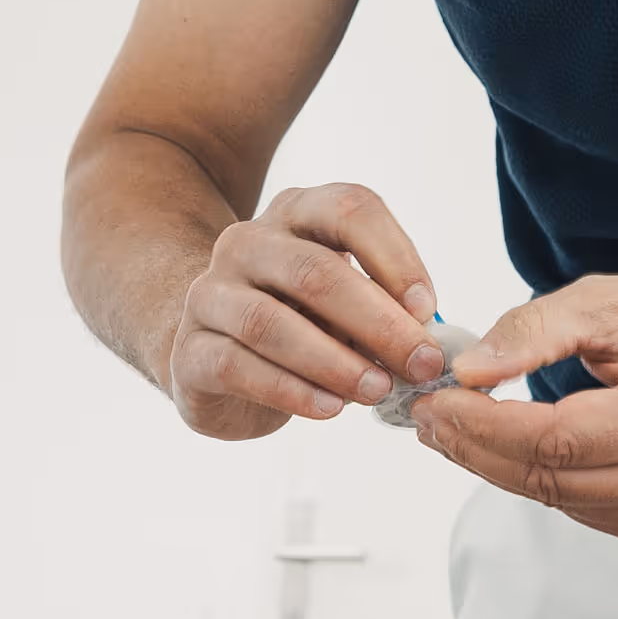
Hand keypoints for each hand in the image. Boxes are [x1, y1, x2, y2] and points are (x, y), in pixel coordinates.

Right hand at [162, 182, 453, 435]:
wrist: (216, 359)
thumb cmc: (301, 324)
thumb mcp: (347, 307)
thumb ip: (384, 314)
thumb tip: (429, 347)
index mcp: (297, 215)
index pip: (349, 210)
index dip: (395, 256)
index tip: (429, 309)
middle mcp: (247, 243)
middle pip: (314, 271)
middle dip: (378, 322)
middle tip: (421, 364)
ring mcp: (209, 294)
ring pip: (270, 322)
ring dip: (334, 361)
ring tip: (378, 391)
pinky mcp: (188, 350)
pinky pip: (238, 366)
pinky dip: (291, 390)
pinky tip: (330, 409)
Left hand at [416, 275, 617, 547]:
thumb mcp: (612, 301)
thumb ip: (535, 330)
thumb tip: (467, 370)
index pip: (559, 441)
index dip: (486, 427)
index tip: (435, 401)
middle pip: (551, 480)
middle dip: (477, 448)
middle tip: (427, 415)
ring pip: (558, 501)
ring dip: (497, 465)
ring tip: (456, 425)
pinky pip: (580, 510)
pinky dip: (537, 478)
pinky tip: (508, 445)